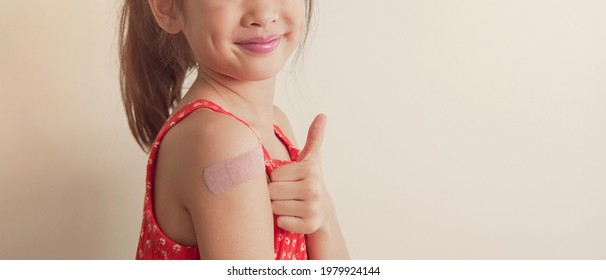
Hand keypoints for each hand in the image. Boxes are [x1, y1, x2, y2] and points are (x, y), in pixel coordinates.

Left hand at [268, 114, 332, 233]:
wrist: (322, 209)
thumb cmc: (309, 181)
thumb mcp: (311, 159)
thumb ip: (314, 137)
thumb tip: (322, 115)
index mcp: (310, 170)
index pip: (274, 175)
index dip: (277, 179)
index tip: (289, 180)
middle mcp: (313, 189)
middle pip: (272, 191)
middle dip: (275, 193)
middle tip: (288, 193)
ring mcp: (312, 208)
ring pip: (274, 207)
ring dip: (278, 207)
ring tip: (290, 203)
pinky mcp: (308, 225)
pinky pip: (281, 222)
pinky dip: (283, 221)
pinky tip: (293, 216)